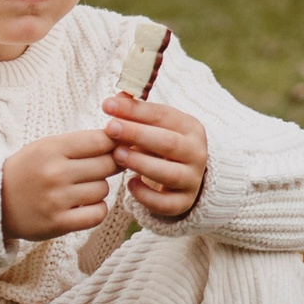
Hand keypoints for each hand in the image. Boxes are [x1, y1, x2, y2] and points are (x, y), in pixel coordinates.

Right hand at [0, 128, 118, 241]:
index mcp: (51, 148)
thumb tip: (122, 141)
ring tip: (81, 188)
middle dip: (110, 165)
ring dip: (98, 189)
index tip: (115, 147)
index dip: (115, 143)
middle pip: (107, 164)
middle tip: (99, 168)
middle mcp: (54, 173)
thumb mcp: (47, 147)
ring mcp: (57, 199)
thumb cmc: (28, 170)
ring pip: (103, 189)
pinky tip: (84, 206)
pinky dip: (96, 210)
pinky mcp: (58, 223)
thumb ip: (81, 143)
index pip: (100, 140)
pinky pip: (98, 214)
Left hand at [102, 95, 207, 220]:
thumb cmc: (162, 144)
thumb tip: (114, 100)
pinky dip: (146, 195)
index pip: (163, 115)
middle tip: (110, 128)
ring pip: (169, 173)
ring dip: (141, 163)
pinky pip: (166, 203)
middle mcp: (196, 153)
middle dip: (137, 134)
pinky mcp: (184, 202)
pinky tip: (130, 184)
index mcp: (190, 128)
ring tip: (117, 155)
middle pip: (168, 143)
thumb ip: (135, 113)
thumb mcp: (154, 126)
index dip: (134, 110)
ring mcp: (192, 179)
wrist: (186, 176)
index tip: (107, 106)